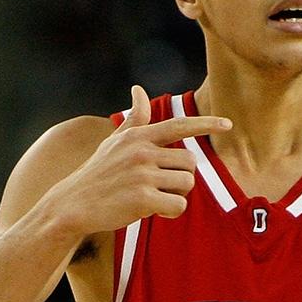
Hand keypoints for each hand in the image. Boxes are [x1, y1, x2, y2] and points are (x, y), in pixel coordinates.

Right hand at [45, 85, 231, 236]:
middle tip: (160, 186)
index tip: (228, 124)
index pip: (179, 125)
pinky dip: (170, 212)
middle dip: (182, 178)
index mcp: (138, 136)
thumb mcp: (114, 142)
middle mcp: (141, 151)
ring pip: (187, 184)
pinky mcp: (142, 198)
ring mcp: (141, 174)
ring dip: (176, 195)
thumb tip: (138, 89)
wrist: (72, 204)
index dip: (206, 124)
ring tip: (152, 198)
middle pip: (191, 163)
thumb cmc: (98, 173)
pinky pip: (178, 206)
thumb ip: (134, 119)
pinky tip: (151, 212)